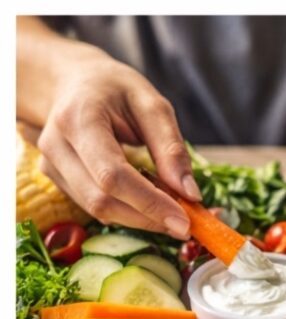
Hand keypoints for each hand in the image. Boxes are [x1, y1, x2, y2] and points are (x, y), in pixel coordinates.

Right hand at [37, 49, 200, 238]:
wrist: (74, 83)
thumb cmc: (115, 90)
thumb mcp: (152, 105)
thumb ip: (171, 149)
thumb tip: (190, 194)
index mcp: (79, 118)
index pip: (113, 175)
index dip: (149, 203)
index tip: (183, 222)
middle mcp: (57, 145)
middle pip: (103, 201)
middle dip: (148, 218)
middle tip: (185, 224)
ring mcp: (51, 164)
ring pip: (98, 210)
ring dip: (140, 219)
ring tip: (171, 213)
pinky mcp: (56, 179)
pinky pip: (94, 208)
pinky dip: (127, 212)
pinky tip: (148, 204)